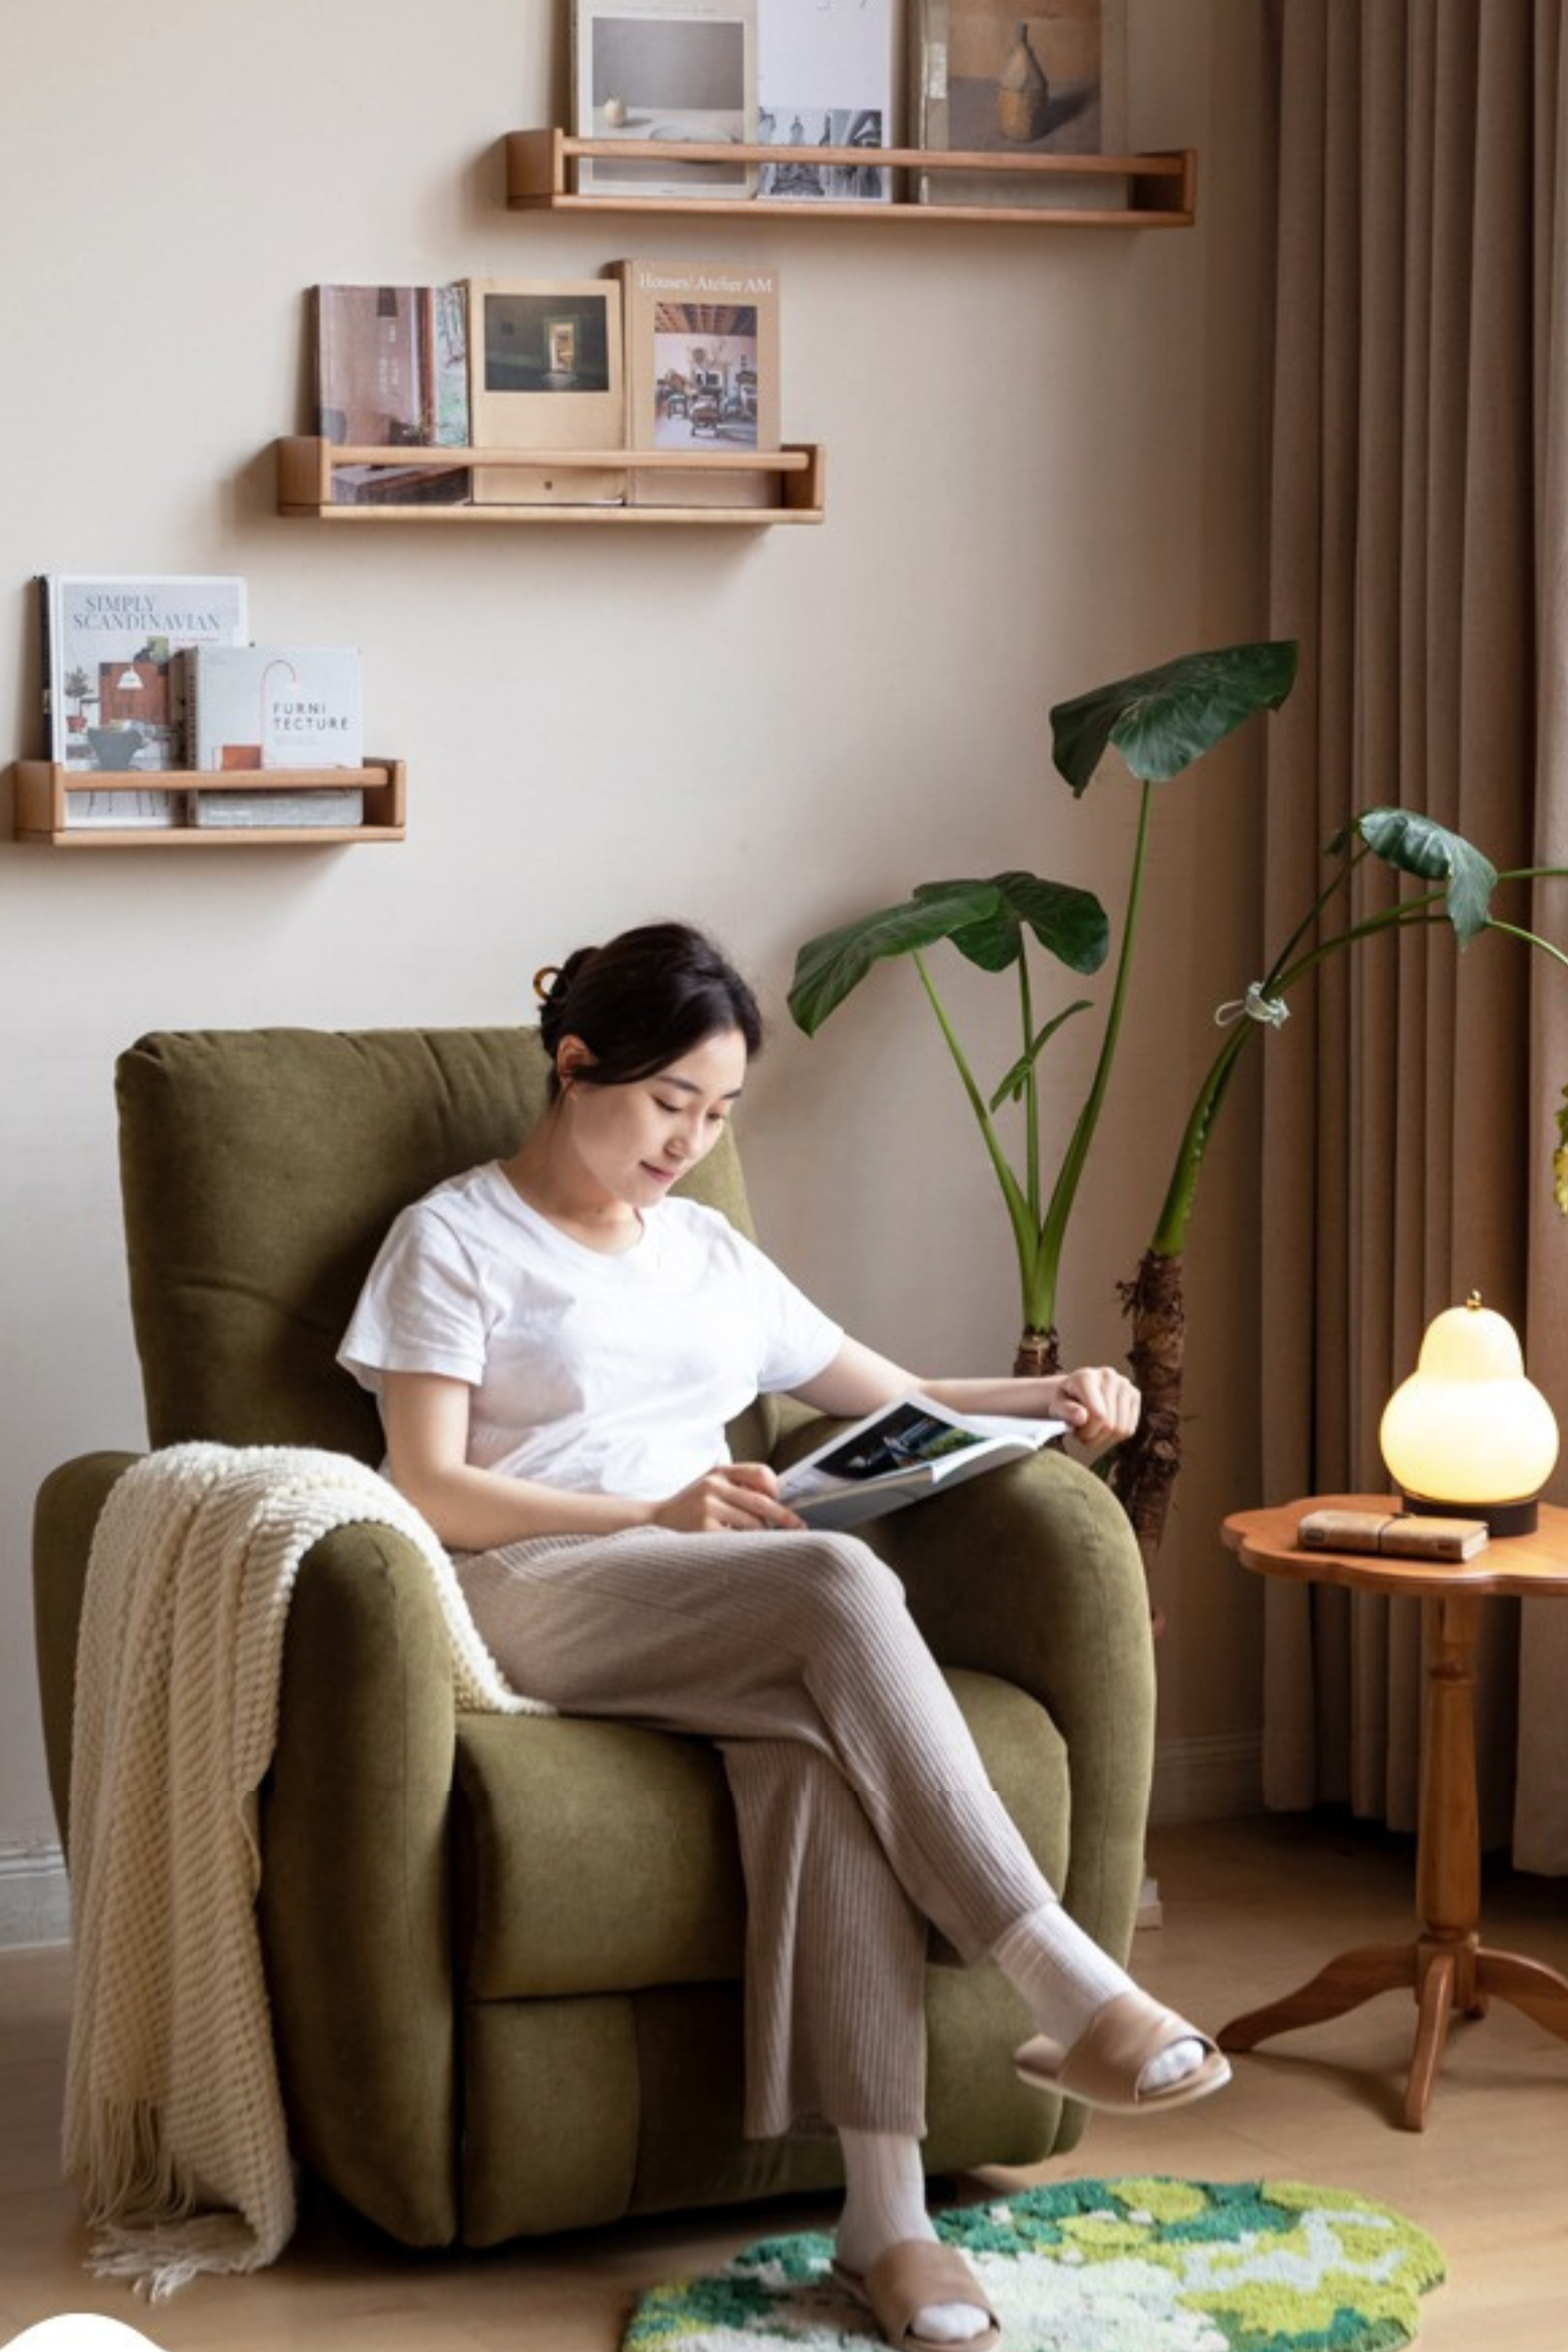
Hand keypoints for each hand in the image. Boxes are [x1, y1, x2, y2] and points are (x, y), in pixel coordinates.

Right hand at [650, 1461, 806, 1534]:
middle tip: (799, 1528)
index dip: (776, 1488)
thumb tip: (778, 1502)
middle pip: (762, 1502)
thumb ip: (739, 1487)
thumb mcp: (712, 1486)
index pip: (760, 1472)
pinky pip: (737, 1539)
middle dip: (784, 1517)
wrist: (656, 1519)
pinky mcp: (703, 1528)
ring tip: (762, 1541)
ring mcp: (708, 1507)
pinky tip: (746, 1548)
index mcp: (720, 1472)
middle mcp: (714, 1485)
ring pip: (753, 1524)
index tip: (782, 1501)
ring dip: (763, 1535)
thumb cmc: (692, 1506)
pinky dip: (747, 1545)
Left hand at [1046, 1366, 1141, 1447]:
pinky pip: (1129, 1429)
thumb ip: (1065, 1411)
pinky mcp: (1135, 1395)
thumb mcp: (1056, 1405)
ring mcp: (1125, 1385)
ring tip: (1091, 1430)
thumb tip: (1082, 1417)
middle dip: (1093, 1437)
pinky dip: (1115, 1436)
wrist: (1075, 1390)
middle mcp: (1109, 1376)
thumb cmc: (1064, 1399)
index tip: (1075, 1432)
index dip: (1087, 1432)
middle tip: (1081, 1433)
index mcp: (1087, 1377)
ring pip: (1122, 1429)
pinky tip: (1103, 1427)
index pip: (1098, 1415)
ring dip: (1104, 1438)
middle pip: (1110, 1424)